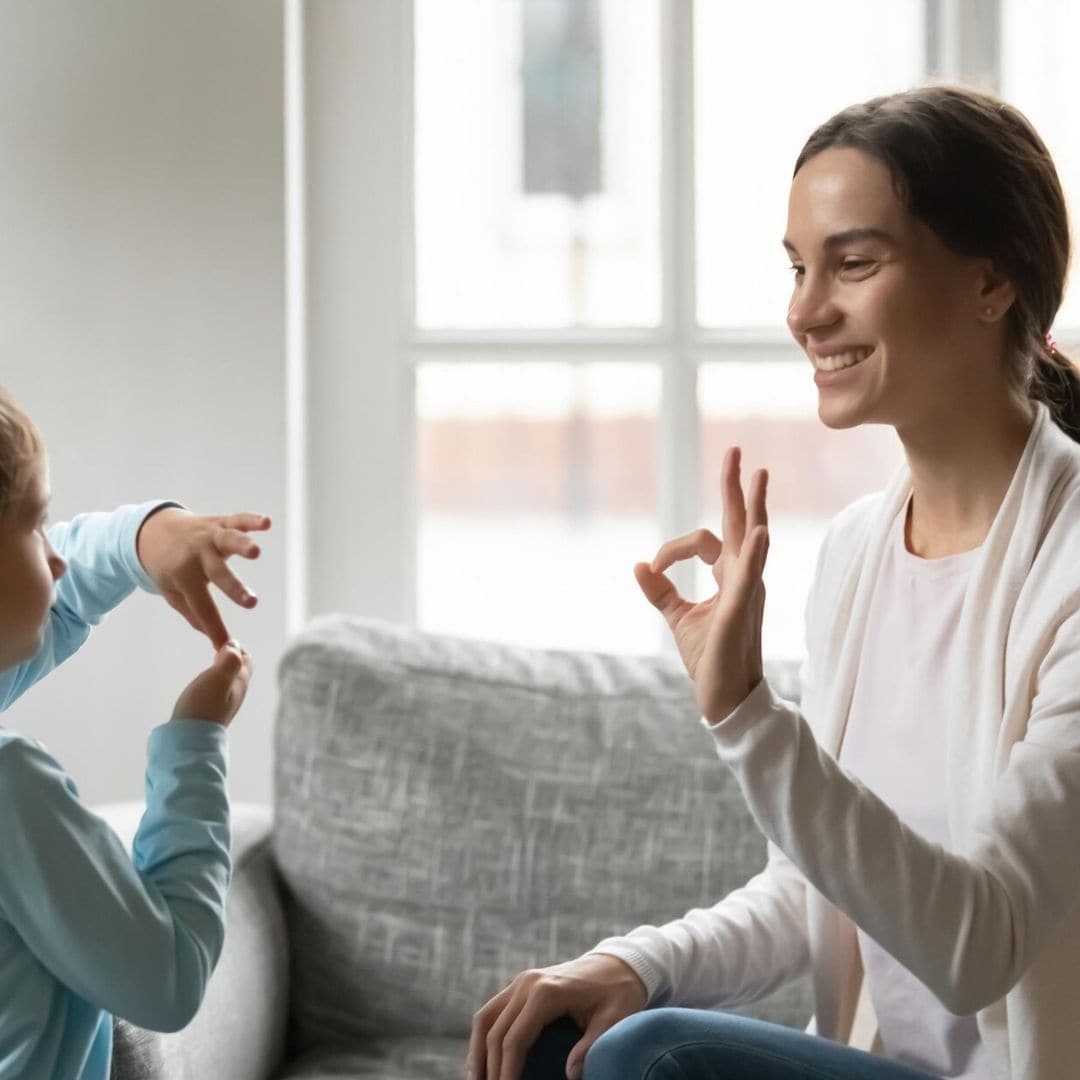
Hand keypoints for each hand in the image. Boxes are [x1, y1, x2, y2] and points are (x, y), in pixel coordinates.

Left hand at [137, 507, 270, 648]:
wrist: (153, 530)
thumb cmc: (167, 566)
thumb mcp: (172, 591)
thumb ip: (193, 612)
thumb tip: (213, 638)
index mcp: (183, 575)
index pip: (202, 606)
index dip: (214, 627)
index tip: (226, 645)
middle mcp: (197, 555)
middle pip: (218, 574)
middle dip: (235, 588)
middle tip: (251, 602)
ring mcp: (209, 536)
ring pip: (228, 541)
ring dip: (242, 546)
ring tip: (256, 553)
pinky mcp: (220, 522)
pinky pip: (238, 519)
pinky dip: (252, 520)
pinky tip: (266, 522)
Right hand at [172, 640, 252, 726]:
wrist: (188, 740)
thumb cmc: (203, 707)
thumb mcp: (217, 679)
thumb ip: (229, 661)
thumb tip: (234, 645)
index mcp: (240, 682)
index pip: (246, 658)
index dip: (236, 647)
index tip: (219, 641)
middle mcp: (237, 692)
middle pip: (239, 668)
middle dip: (230, 655)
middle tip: (214, 646)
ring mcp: (226, 703)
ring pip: (229, 679)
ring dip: (222, 667)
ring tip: (211, 660)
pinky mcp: (213, 710)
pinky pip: (219, 689)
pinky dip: (215, 679)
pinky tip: (206, 680)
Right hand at [467, 954, 646, 1079]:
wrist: (618, 963)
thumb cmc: (619, 994)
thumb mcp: (614, 1020)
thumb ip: (590, 1047)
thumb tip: (571, 1077)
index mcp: (546, 992)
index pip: (514, 1039)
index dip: (506, 1072)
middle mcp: (527, 983)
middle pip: (495, 1031)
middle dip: (490, 1069)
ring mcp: (522, 981)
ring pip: (486, 1017)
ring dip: (478, 1052)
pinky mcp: (522, 984)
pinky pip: (493, 1010)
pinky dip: (484, 1035)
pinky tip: (484, 1060)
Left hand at [635, 446, 769, 722]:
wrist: (723, 698)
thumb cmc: (709, 658)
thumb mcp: (678, 617)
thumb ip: (661, 591)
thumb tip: (638, 565)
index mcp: (729, 577)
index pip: (704, 541)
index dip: (673, 549)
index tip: (652, 568)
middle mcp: (743, 578)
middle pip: (741, 523)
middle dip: (736, 487)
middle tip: (735, 452)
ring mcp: (746, 592)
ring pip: (752, 541)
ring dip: (754, 507)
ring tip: (758, 474)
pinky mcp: (740, 611)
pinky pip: (750, 577)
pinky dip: (755, 554)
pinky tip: (759, 531)